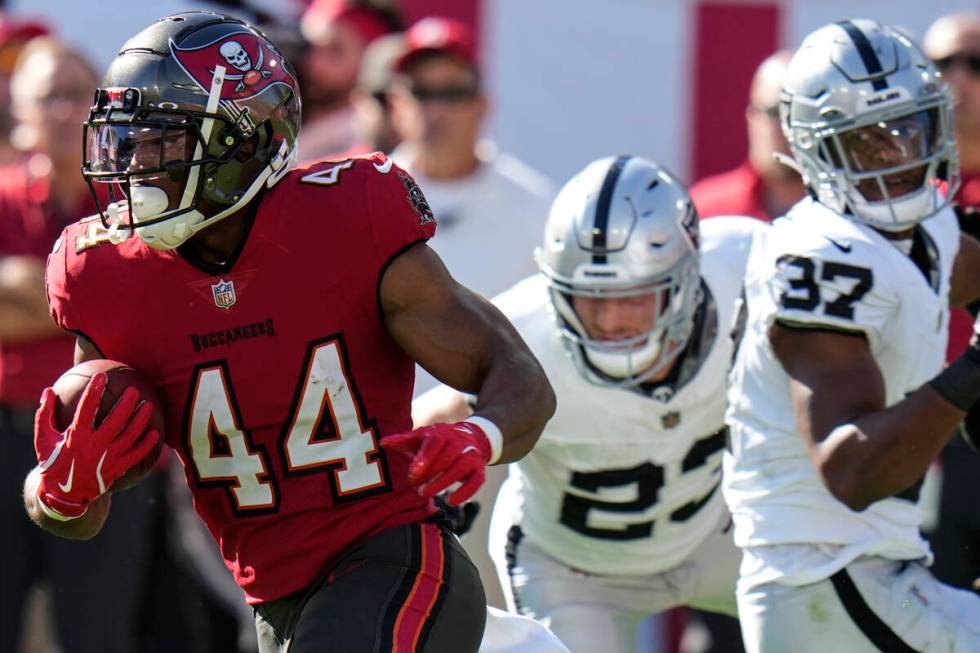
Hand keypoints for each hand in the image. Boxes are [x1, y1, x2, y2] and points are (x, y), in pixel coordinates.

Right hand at [34, 373, 160, 518]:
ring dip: (141, 419)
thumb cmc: (52, 463)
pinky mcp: (116, 469)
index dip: (94, 391)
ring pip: (130, 436)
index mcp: (75, 437)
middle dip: (126, 403)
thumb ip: (45, 415)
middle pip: (115, 420)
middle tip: (133, 389)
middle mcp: (94, 447)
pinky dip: (146, 444)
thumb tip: (47, 391)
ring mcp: (108, 459)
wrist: (63, 497)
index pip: (86, 409)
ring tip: (148, 404)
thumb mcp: (43, 440)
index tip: (101, 376)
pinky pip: (136, 455)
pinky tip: (155, 433)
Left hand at [381, 422, 492, 505]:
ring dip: (444, 483)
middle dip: (431, 473)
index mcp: (441, 433)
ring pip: (460, 468)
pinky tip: (452, 502)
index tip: (413, 473)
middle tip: (416, 488)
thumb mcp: (421, 438)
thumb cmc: (438, 441)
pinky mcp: (479, 469)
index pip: (434, 443)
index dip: (424, 458)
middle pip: (447, 457)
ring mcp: (470, 455)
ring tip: (426, 494)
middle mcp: (458, 442)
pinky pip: (476, 481)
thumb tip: (383, 443)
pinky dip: (465, 492)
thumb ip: (403, 441)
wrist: (471, 437)